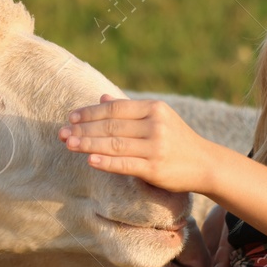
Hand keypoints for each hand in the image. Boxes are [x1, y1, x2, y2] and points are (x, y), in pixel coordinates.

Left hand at [59, 95, 216, 194]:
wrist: (205, 164)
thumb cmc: (176, 140)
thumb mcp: (158, 119)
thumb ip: (129, 110)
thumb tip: (101, 99)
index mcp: (154, 109)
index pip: (115, 109)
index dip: (90, 112)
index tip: (70, 117)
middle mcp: (155, 125)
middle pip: (111, 126)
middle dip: (83, 129)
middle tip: (62, 133)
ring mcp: (156, 147)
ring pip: (114, 144)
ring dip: (88, 144)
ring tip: (68, 144)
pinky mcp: (155, 168)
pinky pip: (125, 164)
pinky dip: (106, 162)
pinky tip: (90, 160)